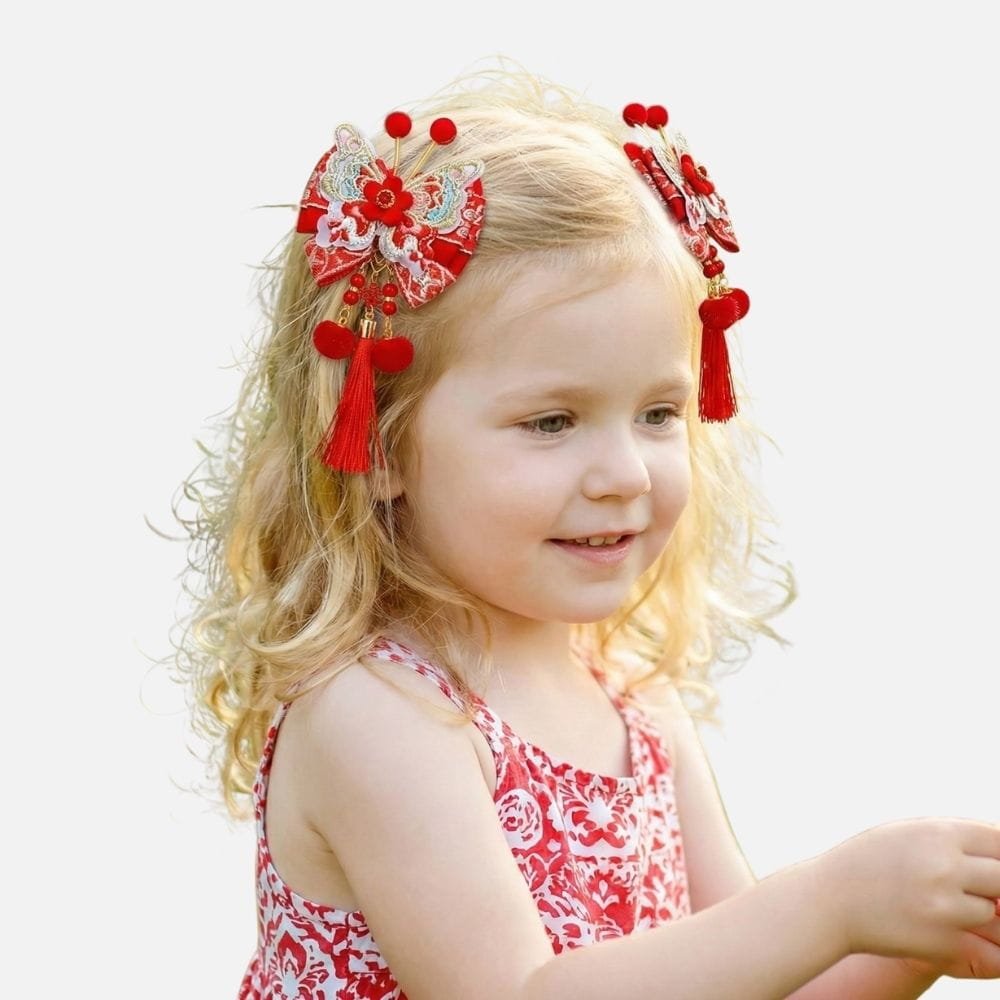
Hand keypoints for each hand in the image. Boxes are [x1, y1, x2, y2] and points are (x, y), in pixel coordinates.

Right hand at [818, 817, 999, 977]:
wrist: (829, 900)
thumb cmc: (868, 862)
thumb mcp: (906, 833)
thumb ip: (952, 837)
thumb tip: (999, 847)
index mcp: (938, 834)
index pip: (999, 839)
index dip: (999, 851)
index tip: (989, 860)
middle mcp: (946, 867)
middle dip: (992, 881)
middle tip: (971, 885)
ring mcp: (946, 906)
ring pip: (991, 910)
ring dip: (975, 908)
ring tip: (943, 903)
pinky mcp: (943, 941)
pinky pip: (985, 946)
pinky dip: (973, 938)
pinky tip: (948, 925)